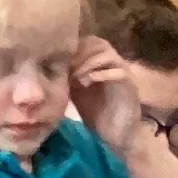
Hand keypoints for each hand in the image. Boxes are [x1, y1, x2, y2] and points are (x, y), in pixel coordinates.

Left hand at [69, 35, 141, 157]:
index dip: (73, 48)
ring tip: (76, 76)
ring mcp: (123, 73)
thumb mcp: (75, 91)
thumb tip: (46, 64)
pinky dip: (102, 74)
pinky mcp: (131, 86)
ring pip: (108, 53)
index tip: (59, 62)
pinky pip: (119, 72)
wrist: (116, 136)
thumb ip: (67, 75)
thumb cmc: (96, 114)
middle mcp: (113, 64)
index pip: (88, 41)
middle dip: (80, 53)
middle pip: (98, 43)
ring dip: (89, 62)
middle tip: (67, 68)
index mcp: (100, 62)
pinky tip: (87, 82)